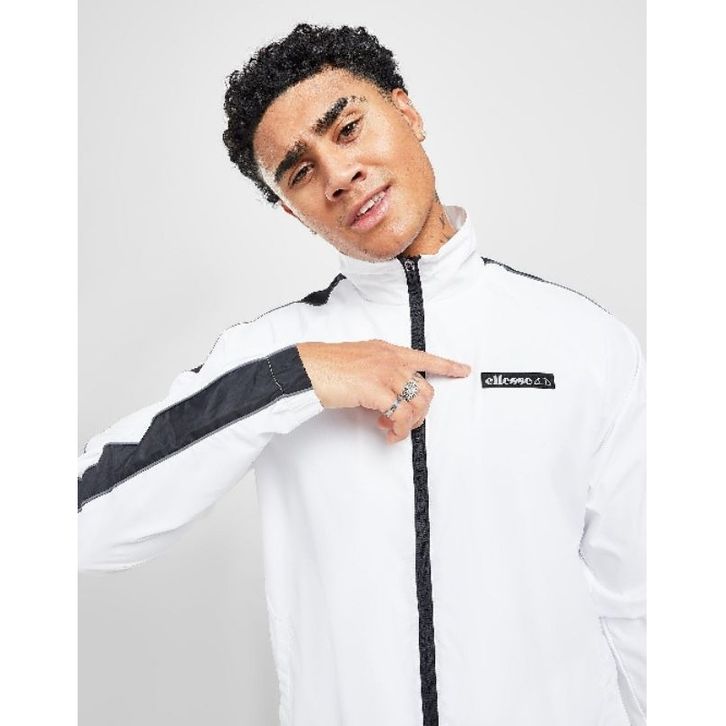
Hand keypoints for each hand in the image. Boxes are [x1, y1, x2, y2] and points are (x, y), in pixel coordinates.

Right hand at [296, 339, 470, 443]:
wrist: (306, 368)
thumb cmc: (325, 366)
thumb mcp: (358, 363)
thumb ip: (377, 374)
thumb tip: (385, 399)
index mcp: (387, 350)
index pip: (424, 356)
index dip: (447, 365)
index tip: (463, 369)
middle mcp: (391, 360)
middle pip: (424, 388)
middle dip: (420, 411)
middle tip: (404, 423)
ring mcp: (385, 373)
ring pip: (417, 404)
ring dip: (410, 423)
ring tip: (393, 430)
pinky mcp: (377, 390)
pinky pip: (401, 415)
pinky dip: (399, 429)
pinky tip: (388, 432)